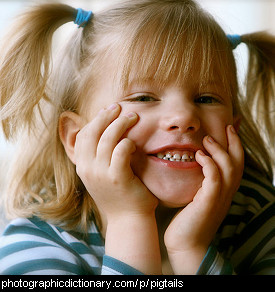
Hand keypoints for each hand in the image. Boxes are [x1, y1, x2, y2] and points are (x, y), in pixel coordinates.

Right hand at [74, 103, 160, 273]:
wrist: (128, 220)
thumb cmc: (118, 195)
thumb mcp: (101, 175)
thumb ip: (98, 157)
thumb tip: (105, 132)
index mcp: (82, 166)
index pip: (83, 135)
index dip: (94, 120)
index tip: (107, 110)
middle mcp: (87, 169)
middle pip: (92, 132)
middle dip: (106, 116)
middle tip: (119, 107)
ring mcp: (101, 174)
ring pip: (107, 138)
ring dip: (120, 124)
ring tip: (133, 117)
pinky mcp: (118, 178)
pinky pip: (121, 151)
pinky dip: (127, 142)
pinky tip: (133, 142)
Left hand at [164, 125, 243, 273]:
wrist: (185, 244)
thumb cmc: (187, 221)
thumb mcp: (197, 198)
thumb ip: (201, 184)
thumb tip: (194, 167)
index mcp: (224, 191)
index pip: (236, 164)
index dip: (236, 146)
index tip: (230, 129)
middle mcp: (226, 193)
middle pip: (238, 162)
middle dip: (234, 142)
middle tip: (227, 126)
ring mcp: (219, 197)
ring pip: (229, 167)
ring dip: (219, 150)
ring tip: (208, 139)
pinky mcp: (208, 201)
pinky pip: (214, 178)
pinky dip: (209, 164)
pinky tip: (199, 155)